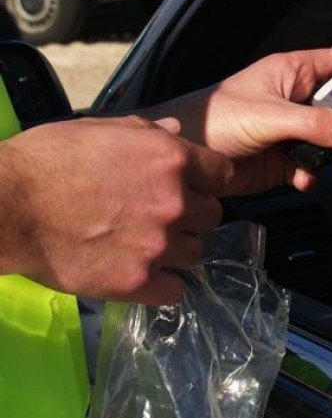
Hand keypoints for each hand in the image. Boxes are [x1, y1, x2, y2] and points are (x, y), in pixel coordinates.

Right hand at [0, 116, 232, 303]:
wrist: (7, 206)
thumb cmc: (49, 159)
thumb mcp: (102, 128)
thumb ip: (148, 132)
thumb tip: (176, 131)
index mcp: (171, 159)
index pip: (223, 174)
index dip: (209, 181)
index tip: (194, 186)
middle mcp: (174, 202)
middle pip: (212, 216)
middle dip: (193, 215)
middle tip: (164, 217)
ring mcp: (158, 244)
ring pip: (195, 252)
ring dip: (177, 249)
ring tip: (146, 245)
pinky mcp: (137, 281)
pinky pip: (174, 290)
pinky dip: (162, 284)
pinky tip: (141, 273)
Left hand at [145, 49, 331, 194]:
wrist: (183, 162)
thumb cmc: (215, 119)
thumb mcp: (269, 116)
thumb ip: (313, 124)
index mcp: (292, 73)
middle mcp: (296, 99)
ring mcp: (290, 130)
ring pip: (329, 140)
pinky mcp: (282, 160)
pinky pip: (311, 165)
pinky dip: (313, 174)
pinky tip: (303, 179)